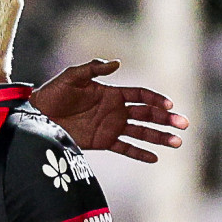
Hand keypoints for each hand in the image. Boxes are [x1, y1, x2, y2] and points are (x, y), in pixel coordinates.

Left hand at [32, 60, 188, 163]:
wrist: (37, 117)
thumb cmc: (52, 93)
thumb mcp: (71, 76)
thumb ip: (93, 69)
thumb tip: (118, 64)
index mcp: (112, 93)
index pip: (141, 95)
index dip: (156, 100)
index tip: (171, 106)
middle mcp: (115, 110)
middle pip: (146, 115)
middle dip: (166, 119)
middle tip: (184, 125)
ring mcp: (110, 127)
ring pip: (140, 132)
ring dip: (159, 137)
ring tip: (177, 143)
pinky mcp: (102, 142)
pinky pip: (124, 148)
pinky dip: (139, 153)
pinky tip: (155, 157)